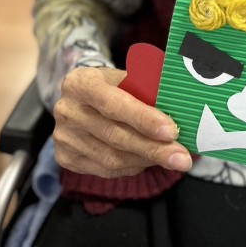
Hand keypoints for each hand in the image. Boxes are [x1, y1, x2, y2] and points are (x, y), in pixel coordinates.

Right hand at [53, 67, 192, 177]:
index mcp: (80, 83)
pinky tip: (148, 160)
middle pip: (115, 135)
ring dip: (146, 160)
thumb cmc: (113, 85)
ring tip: (172, 159)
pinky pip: (106, 170)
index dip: (144, 119)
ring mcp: (64, 137)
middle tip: (181, 157)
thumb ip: (147, 89)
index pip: (114, 104)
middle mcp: (67, 110)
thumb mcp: (125, 76)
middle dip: (153, 148)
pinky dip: (132, 167)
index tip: (171, 131)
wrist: (81, 97)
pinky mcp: (66, 157)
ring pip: (112, 158)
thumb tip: (180, 108)